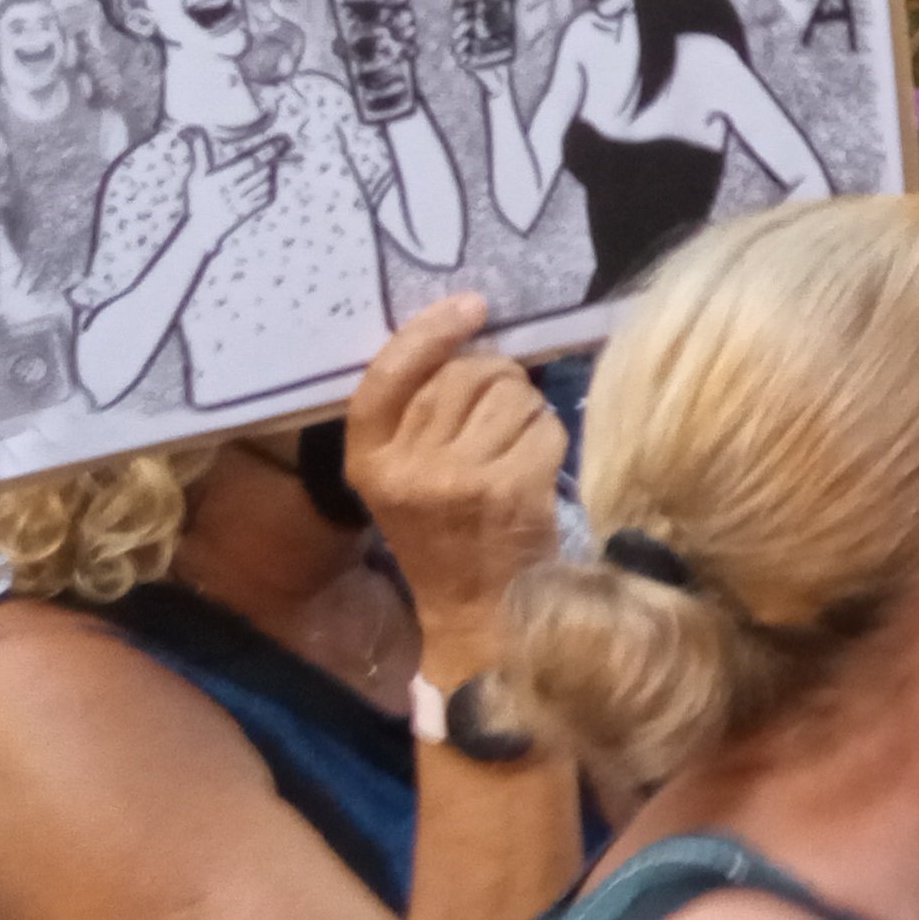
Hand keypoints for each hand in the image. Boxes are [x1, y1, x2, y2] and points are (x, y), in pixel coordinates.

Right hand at [176, 129, 283, 242]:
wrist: (203, 230)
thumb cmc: (198, 200)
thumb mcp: (196, 175)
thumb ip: (199, 152)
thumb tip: (191, 129)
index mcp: (221, 179)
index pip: (250, 162)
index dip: (268, 151)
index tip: (282, 140)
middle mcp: (234, 191)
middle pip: (262, 170)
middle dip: (274, 157)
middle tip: (284, 144)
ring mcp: (245, 202)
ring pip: (267, 182)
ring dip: (271, 171)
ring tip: (270, 162)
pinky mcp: (253, 210)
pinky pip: (268, 195)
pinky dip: (270, 186)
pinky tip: (265, 180)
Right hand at [345, 294, 568, 659]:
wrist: (477, 612)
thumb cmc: (445, 534)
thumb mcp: (404, 476)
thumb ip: (418, 413)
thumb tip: (469, 335)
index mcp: (368, 458)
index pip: (389, 372)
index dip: (430, 332)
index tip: (470, 306)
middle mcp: (407, 466)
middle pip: (466, 373)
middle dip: (496, 381)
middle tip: (499, 418)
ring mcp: (459, 477)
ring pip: (512, 393)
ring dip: (526, 411)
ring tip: (514, 450)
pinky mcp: (511, 489)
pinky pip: (545, 426)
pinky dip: (550, 439)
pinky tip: (535, 470)